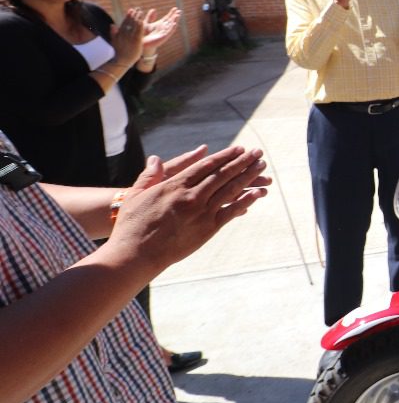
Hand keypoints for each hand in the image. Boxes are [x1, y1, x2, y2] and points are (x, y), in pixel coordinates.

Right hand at [111, 9, 146, 64]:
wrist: (120, 61)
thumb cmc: (118, 52)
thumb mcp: (114, 41)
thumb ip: (114, 33)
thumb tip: (112, 25)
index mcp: (120, 34)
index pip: (125, 23)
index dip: (128, 16)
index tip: (130, 10)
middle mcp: (124, 34)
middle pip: (129, 22)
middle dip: (133, 15)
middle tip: (137, 8)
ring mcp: (130, 38)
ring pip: (134, 26)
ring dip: (137, 18)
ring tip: (140, 11)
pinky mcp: (136, 42)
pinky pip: (138, 32)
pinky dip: (140, 26)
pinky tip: (142, 21)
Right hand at [111, 145, 270, 273]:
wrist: (136, 254)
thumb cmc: (132, 224)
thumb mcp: (136, 195)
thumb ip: (149, 175)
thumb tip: (155, 159)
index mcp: (176, 185)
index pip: (206, 166)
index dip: (224, 156)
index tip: (238, 149)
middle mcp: (192, 197)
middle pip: (223, 175)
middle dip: (242, 162)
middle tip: (258, 152)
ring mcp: (202, 213)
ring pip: (230, 190)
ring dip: (248, 177)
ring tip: (262, 167)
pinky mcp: (208, 229)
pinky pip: (231, 212)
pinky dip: (245, 201)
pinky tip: (257, 193)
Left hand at [140, 7, 181, 55]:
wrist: (142, 43)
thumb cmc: (143, 34)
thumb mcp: (146, 23)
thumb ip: (150, 17)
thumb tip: (154, 10)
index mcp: (160, 24)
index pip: (168, 18)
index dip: (172, 13)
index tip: (175, 8)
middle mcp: (164, 28)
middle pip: (171, 21)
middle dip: (175, 16)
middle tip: (179, 10)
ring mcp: (164, 33)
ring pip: (172, 26)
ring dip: (175, 20)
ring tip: (178, 15)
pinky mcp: (164, 37)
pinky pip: (170, 32)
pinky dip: (173, 27)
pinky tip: (175, 23)